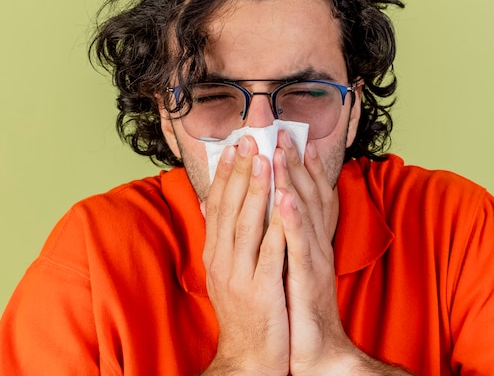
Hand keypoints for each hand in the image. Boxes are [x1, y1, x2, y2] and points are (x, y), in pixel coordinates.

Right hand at [201, 136, 288, 374]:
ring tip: (265, 160)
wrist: (249, 358)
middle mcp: (222, 260)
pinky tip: (286, 204)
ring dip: (257, 191)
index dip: (225, 174)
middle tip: (249, 140)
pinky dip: (278, 227)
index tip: (235, 146)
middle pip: (230, 208)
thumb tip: (207, 204)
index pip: (217, 205)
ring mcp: (240, 275)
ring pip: (248, 225)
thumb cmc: (243, 309)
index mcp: (215, 253)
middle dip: (241, 172)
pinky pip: (271, 253)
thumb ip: (218, 236)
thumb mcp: (224, 270)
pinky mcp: (261, 290)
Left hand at [273, 130, 354, 374]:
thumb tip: (274, 214)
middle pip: (307, 196)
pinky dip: (292, 220)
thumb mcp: (293, 265)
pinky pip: (299, 245)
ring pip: (304, 213)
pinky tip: (283, 198)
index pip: (307, 197)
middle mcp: (315, 244)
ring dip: (293, 180)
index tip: (292, 139)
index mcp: (309, 240)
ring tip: (282, 152)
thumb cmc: (300, 305)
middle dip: (295, 162)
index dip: (302, 167)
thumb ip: (287, 238)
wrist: (315, 349)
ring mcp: (314, 260)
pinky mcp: (309, 278)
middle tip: (283, 131)